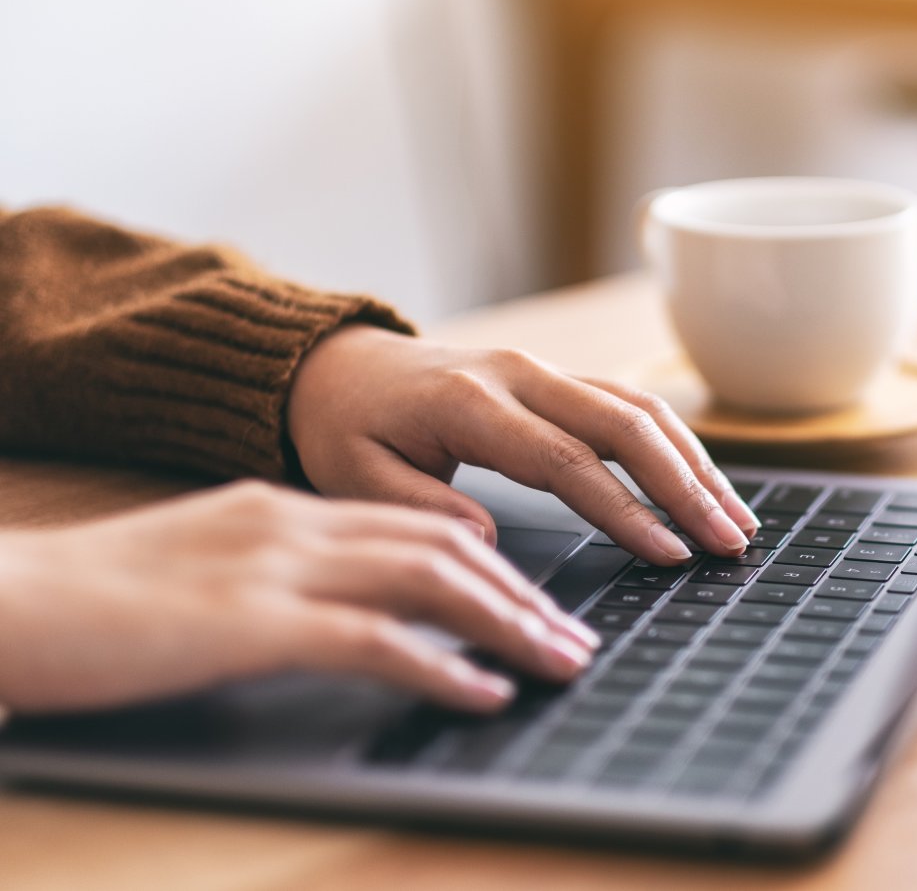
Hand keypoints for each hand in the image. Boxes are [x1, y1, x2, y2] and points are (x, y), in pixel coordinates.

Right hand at [0, 482, 598, 714]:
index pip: (420, 524)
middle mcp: (297, 525)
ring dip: (508, 626)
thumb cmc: (92, 600)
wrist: (2, 599)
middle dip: (523, 596)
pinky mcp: (253, 623)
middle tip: (573, 639)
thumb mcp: (205, 570)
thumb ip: (280, 578)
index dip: (492, 564)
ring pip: (432, 582)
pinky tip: (484, 693)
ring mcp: (277, 569)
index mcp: (286, 509)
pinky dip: (443, 667)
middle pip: (446, 547)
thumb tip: (348, 610)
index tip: (538, 602)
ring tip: (559, 663)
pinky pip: (376, 641)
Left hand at [287, 327, 759, 563]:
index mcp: (470, 405)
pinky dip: (676, 444)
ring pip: (640, 409)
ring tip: (737, 519)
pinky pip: (630, 404)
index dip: (625, 509)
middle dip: (686, 487)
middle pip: (624, 426)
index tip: (670, 552)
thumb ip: (421, 510)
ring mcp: (545, 372)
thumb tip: (489, 544)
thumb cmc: (349, 427)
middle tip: (730, 541)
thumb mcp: (354, 477)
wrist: (340, 368)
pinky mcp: (558, 379)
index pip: (566, 461)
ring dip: (695, 464)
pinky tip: (706, 482)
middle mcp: (520, 376)